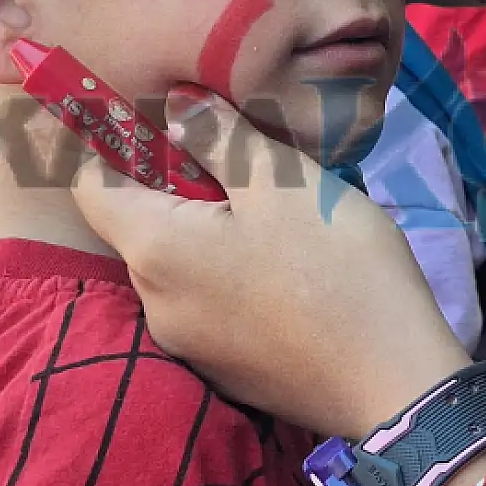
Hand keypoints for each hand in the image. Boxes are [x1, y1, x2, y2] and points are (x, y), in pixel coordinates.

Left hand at [61, 89, 472, 437]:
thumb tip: (173, 102)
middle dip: (173, 184)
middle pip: (137, 225)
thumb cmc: (334, 267)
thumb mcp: (279, 181)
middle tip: (234, 155)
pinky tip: (284, 264)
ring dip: (207, 229)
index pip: (90, 186)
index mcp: (153, 249)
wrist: (395, 383)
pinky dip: (228, 272)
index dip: (111, 145)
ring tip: (270, 208)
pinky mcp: (225, 371)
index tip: (152, 117)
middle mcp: (153, 304)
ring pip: (177, 264)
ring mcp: (188, 346)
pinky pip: (208, 303)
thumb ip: (217, 135)